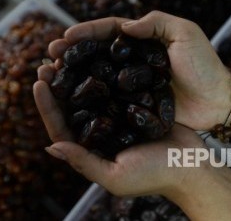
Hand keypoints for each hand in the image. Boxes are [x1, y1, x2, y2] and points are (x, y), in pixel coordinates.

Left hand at [33, 60, 205, 195]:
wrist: (191, 164)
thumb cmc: (155, 175)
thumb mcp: (115, 176)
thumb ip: (83, 162)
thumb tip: (51, 147)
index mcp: (91, 150)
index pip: (60, 127)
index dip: (47, 106)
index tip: (38, 82)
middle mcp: (100, 132)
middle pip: (72, 106)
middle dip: (57, 84)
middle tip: (47, 61)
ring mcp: (117, 117)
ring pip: (90, 93)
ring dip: (77, 73)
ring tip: (66, 53)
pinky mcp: (134, 105)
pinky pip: (114, 86)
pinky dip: (104, 70)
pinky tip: (97, 54)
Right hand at [47, 11, 230, 129]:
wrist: (219, 100)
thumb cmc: (205, 65)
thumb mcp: (185, 33)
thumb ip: (157, 23)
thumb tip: (125, 26)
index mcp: (143, 39)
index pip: (109, 30)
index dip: (86, 32)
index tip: (66, 37)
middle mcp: (133, 59)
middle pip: (97, 52)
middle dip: (72, 51)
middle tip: (51, 54)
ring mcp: (132, 82)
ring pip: (97, 74)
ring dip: (74, 73)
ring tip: (52, 73)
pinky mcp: (134, 102)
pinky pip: (107, 97)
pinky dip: (89, 96)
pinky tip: (71, 98)